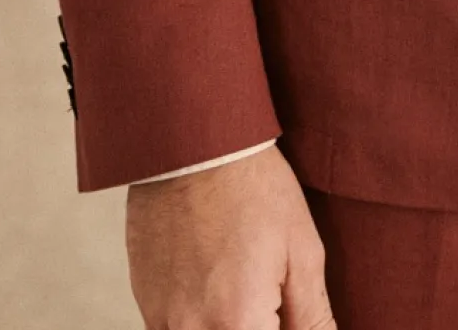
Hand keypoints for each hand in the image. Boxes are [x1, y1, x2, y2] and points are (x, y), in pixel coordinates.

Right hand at [125, 144, 336, 329]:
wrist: (194, 145)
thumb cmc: (254, 189)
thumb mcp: (302, 251)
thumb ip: (312, 319)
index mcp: (239, 323)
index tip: (285, 314)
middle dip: (255, 325)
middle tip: (268, 296)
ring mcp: (163, 320)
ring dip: (226, 323)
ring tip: (242, 280)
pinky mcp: (145, 303)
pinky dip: (198, 321)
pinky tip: (215, 282)